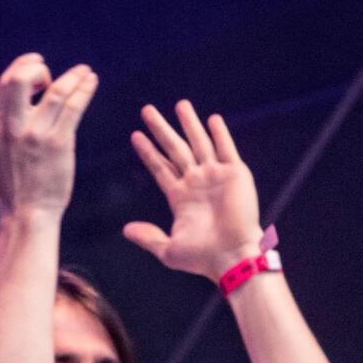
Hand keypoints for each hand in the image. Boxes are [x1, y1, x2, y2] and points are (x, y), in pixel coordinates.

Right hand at [0, 53, 97, 221]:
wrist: (27, 215)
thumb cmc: (5, 191)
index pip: (5, 84)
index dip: (21, 68)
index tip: (36, 66)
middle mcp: (14, 127)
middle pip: (21, 79)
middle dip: (37, 67)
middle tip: (51, 74)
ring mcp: (36, 134)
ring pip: (55, 92)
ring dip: (72, 77)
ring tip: (85, 71)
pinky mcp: (58, 143)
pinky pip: (72, 108)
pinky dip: (84, 91)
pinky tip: (91, 82)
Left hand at [123, 100, 265, 282]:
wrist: (232, 257)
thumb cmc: (202, 258)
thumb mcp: (168, 250)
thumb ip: (149, 237)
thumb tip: (126, 230)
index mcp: (180, 197)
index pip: (160, 167)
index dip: (148, 151)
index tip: (135, 136)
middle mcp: (196, 182)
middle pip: (175, 149)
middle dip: (161, 129)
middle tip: (146, 110)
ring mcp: (216, 176)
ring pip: (199, 143)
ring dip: (189, 124)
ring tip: (180, 104)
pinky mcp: (236, 175)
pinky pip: (226, 149)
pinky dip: (220, 134)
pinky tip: (212, 119)